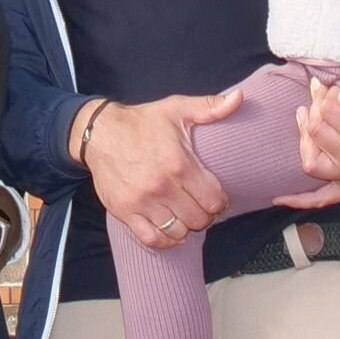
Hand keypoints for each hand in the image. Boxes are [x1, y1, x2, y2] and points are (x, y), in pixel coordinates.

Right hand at [81, 94, 234, 252]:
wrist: (99, 133)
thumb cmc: (142, 122)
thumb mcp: (176, 109)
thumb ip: (210, 107)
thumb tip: (240, 98)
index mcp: (179, 164)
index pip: (213, 200)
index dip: (220, 201)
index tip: (216, 197)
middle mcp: (162, 186)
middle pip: (198, 219)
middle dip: (204, 215)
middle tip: (200, 206)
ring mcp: (142, 202)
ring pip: (177, 232)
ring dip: (185, 227)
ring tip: (185, 215)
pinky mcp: (125, 212)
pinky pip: (152, 239)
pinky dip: (165, 240)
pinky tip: (169, 229)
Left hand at [283, 77, 339, 205]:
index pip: (327, 109)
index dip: (327, 91)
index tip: (333, 83)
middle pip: (315, 129)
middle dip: (315, 107)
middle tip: (323, 94)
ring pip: (310, 159)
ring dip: (304, 137)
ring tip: (306, 117)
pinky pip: (321, 200)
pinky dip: (300, 199)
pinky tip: (280, 197)